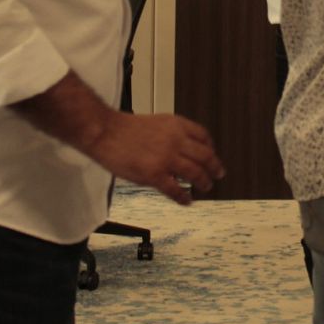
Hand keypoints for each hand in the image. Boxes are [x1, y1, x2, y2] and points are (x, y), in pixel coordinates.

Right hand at [92, 111, 225, 204]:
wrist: (104, 131)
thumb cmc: (123, 128)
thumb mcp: (155, 123)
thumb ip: (170, 134)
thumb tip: (181, 151)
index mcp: (176, 124)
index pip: (203, 135)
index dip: (211, 147)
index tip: (212, 154)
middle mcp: (176, 140)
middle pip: (205, 155)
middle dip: (215, 167)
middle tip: (219, 174)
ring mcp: (166, 158)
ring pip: (195, 173)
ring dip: (204, 182)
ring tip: (206, 187)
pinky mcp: (154, 175)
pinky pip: (175, 189)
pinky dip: (184, 197)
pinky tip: (187, 201)